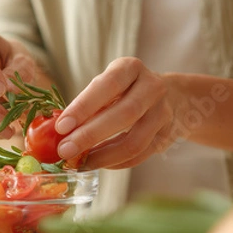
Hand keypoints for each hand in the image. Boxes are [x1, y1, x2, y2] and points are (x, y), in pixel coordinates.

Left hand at [55, 57, 176, 168]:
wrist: (174, 96)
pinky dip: (116, 163)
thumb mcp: (109, 85)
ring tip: (80, 163)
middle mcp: (152, 87)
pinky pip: (140, 155)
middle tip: (65, 151)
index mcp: (130, 68)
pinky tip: (98, 164)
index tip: (61, 127)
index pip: (107, 86)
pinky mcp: (167, 136)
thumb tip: (58, 132)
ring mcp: (163, 112)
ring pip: (135, 141)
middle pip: (124, 114)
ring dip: (103, 156)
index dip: (83, 107)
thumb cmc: (126, 90)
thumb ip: (88, 104)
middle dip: (90, 135)